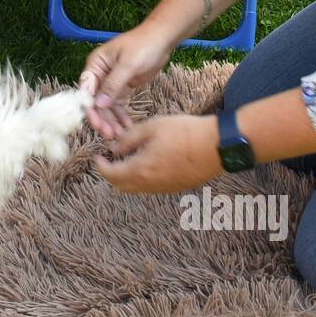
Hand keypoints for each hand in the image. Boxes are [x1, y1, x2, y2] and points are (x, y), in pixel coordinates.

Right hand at [78, 23, 171, 137]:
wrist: (161, 39)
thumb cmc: (143, 46)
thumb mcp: (128, 64)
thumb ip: (113, 84)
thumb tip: (99, 104)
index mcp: (95, 65)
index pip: (86, 89)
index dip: (89, 108)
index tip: (96, 123)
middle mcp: (99, 74)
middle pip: (95, 101)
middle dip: (101, 118)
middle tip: (109, 135)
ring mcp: (110, 82)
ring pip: (106, 106)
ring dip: (111, 120)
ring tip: (118, 136)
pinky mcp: (122, 87)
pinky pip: (118, 105)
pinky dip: (121, 116)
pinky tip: (126, 127)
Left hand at [93, 113, 221, 192]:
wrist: (217, 146)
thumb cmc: (184, 132)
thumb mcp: (151, 127)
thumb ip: (128, 139)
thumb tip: (114, 148)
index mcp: (140, 170)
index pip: (111, 175)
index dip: (101, 167)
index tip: (98, 157)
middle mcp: (150, 184)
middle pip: (122, 186)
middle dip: (111, 174)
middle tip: (109, 160)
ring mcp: (164, 188)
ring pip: (136, 188)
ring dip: (127, 177)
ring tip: (127, 159)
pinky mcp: (176, 187)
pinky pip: (151, 187)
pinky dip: (142, 178)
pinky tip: (147, 163)